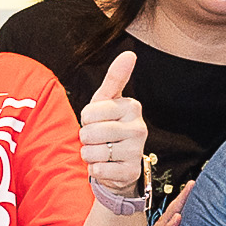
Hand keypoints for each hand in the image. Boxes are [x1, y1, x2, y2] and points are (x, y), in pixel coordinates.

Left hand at [78, 50, 148, 206]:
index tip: (97, 120)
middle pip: (90, 132)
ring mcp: (136, 151)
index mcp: (132, 107)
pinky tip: (106, 166)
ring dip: (89, 155)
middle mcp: (139, 128)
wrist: (118, 163)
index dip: (86, 119)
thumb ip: (115, 77)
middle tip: (98, 139)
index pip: (89, 112)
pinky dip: (95, 170)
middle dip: (86, 138)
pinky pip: (98, 170)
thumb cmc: (109, 126)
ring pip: (92, 152)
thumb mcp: (107, 101)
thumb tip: (130, 53)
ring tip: (102, 152)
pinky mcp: (131, 172)